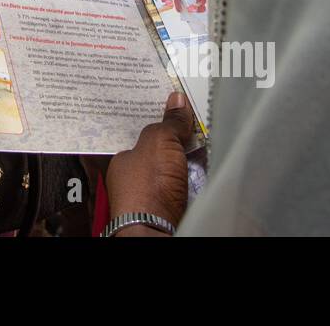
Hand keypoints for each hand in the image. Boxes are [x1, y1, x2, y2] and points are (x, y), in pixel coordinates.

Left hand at [104, 91, 193, 233]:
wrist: (156, 229)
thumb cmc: (147, 187)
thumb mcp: (158, 142)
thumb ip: (168, 122)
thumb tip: (176, 100)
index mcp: (122, 159)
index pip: (140, 134)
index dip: (159, 122)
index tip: (176, 111)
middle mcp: (132, 178)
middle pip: (159, 152)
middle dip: (177, 141)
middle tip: (197, 124)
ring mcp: (151, 194)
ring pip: (174, 170)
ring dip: (190, 160)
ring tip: (207, 141)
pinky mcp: (169, 208)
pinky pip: (187, 187)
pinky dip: (197, 179)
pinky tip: (206, 169)